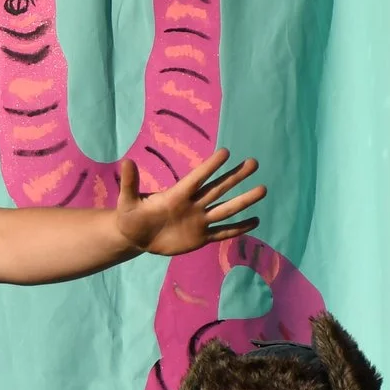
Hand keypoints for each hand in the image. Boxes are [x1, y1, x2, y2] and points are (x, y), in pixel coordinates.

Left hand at [113, 147, 265, 256]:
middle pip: (218, 189)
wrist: (137, 236)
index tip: (226, 152)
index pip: (197, 178)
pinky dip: (238, 228)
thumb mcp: (127, 201)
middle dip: (235, 177)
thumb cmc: (131, 215)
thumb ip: (130, 183)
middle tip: (253, 163)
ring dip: (243, 201)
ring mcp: (199, 221)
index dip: (210, 167)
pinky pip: (222, 232)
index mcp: (177, 195)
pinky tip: (255, 221)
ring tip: (263, 189)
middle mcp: (193, 205)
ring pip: (225, 210)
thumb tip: (126, 161)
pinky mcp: (200, 237)